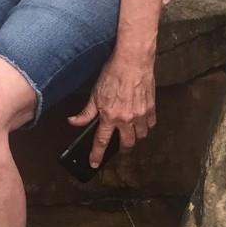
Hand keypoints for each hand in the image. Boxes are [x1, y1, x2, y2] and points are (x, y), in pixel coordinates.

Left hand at [68, 50, 156, 166]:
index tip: (94, 164)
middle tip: (120, 148)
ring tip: (132, 133)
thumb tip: (74, 122)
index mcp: (109, 116)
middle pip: (127, 143)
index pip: (101, 141)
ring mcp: (140, 115)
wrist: (132, 62)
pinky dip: (147, 125)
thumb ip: (86, 112)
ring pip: (141, 136)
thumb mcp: (95, 94)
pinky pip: (151, 124)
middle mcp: (126, 119)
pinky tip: (142, 122)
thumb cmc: (113, 74)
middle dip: (123, 149)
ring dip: (136, 137)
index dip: (96, 155)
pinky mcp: (151, 108)